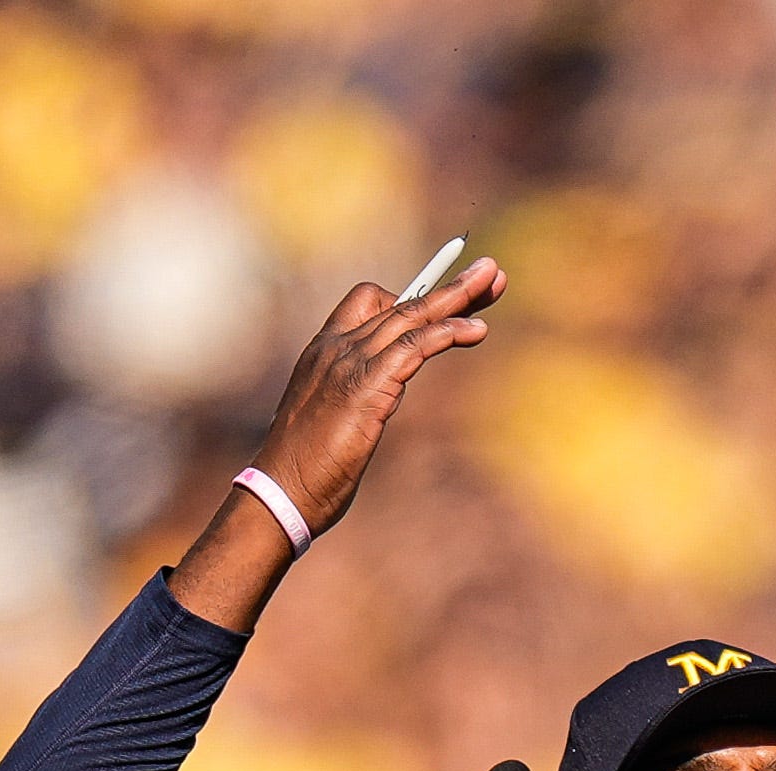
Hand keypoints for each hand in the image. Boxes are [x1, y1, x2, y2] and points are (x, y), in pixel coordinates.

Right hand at [252, 256, 506, 535]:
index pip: (370, 301)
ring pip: (411, 315)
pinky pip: (413, 347)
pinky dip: (447, 334)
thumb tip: (382, 398)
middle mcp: (335, 347)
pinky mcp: (365, 387)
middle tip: (491, 273)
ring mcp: (348, 363)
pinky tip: (476, 331)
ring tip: (495, 283)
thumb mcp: (332, 419)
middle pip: (402, 303)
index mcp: (324, 351)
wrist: (280, 491)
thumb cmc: (305, 468)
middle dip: (450, 286)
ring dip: (457, 298)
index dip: (415, 294)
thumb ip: (357, 396)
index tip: (451, 293)